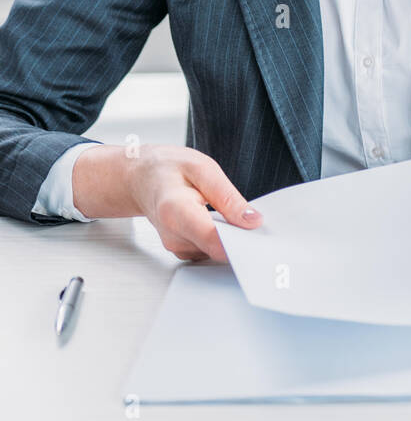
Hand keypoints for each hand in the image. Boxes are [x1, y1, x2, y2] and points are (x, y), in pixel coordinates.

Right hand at [73, 143, 261, 260]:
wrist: (140, 178)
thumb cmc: (168, 169)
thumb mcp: (203, 169)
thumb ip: (228, 197)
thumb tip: (253, 220)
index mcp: (176, 211)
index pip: (213, 239)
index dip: (241, 241)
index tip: (259, 235)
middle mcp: (173, 235)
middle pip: (218, 249)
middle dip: (241, 238)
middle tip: (253, 219)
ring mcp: (176, 246)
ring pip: (217, 252)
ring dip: (231, 237)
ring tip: (230, 212)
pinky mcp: (183, 250)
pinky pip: (210, 250)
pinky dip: (221, 238)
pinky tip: (220, 220)